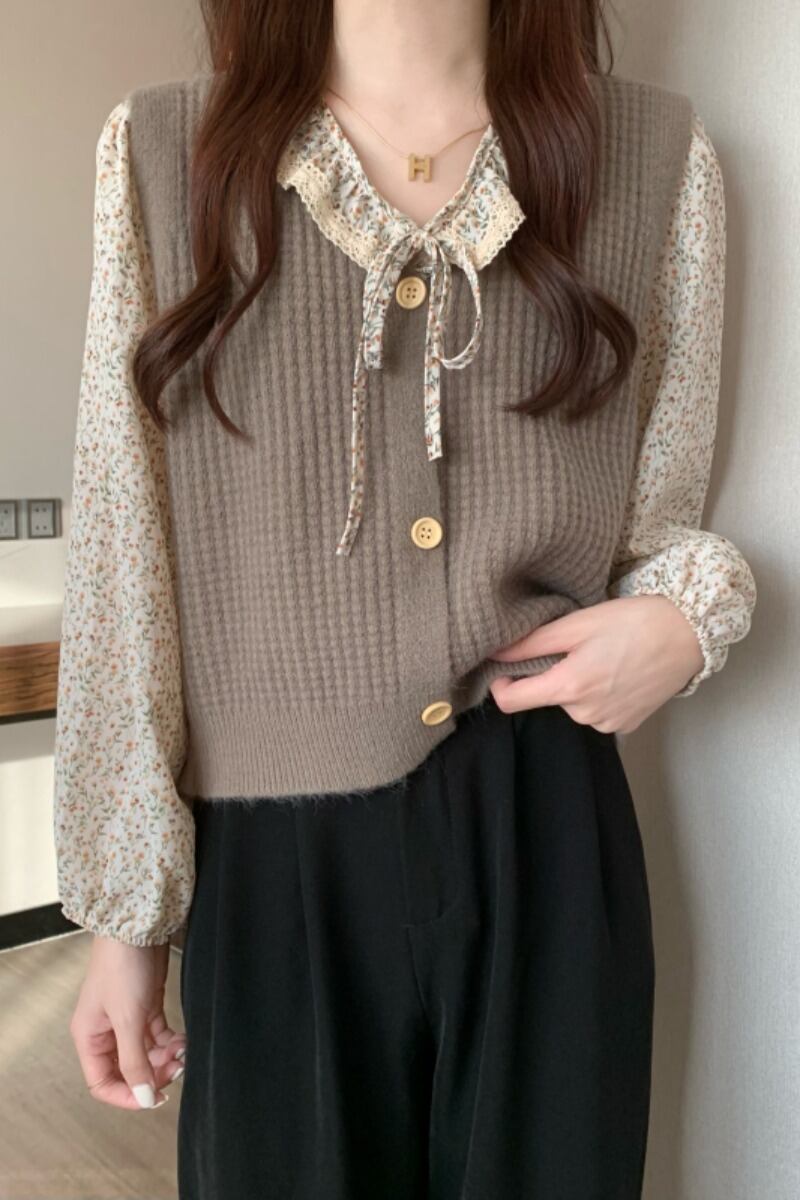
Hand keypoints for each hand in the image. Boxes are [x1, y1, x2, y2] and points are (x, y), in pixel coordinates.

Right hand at [70, 934, 186, 1109]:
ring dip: (165, 1058)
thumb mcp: (128, 1020)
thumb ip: (134, 1062)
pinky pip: (157, 1035)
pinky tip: (184, 1041)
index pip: (102, 1083)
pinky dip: (171, 1042)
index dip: (127, 1096)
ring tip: (184, 1053)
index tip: (154, 1097)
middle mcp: (105, 1031)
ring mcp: (126, 1018)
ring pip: (146, 1053)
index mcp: (89, 1038)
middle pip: (127, 1069)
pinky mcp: (145, 1005)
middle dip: (152, 1074)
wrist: (137, 926)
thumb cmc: (122, 968)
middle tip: (176, 1070)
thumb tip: (143, 1098)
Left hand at [488, 595, 705, 733]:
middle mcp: (584, 714)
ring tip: (603, 658)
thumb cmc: (632, 622)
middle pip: (546, 699)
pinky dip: (599, 695)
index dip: (501, 683)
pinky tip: (618, 672)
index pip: (510, 702)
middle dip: (552, 675)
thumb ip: (531, 643)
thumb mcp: (577, 624)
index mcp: (569, 687)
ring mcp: (607, 724)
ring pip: (572, 705)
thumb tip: (495, 654)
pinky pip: (596, 713)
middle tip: (578, 648)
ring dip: (578, 685)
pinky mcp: (625, 726)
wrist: (687, 634)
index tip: (507, 667)